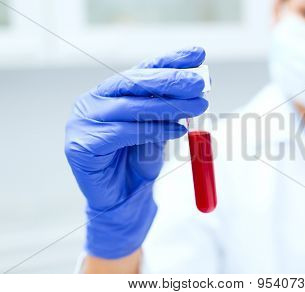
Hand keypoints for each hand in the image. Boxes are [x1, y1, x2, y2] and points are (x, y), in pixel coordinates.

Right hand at [65, 47, 207, 258]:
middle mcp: (94, 101)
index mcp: (112, 93)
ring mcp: (83, 121)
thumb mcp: (161, 128)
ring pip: (131, 107)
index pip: (143, 70)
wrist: (123, 200)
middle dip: (171, 81)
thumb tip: (197, 86)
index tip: (198, 54)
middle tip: (199, 82)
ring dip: (169, 106)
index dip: (171, 61)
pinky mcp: (80, 145)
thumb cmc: (140, 161)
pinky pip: (123, 133)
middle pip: (134, 83)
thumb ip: (171, 109)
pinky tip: (178, 131)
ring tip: (198, 106)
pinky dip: (154, 131)